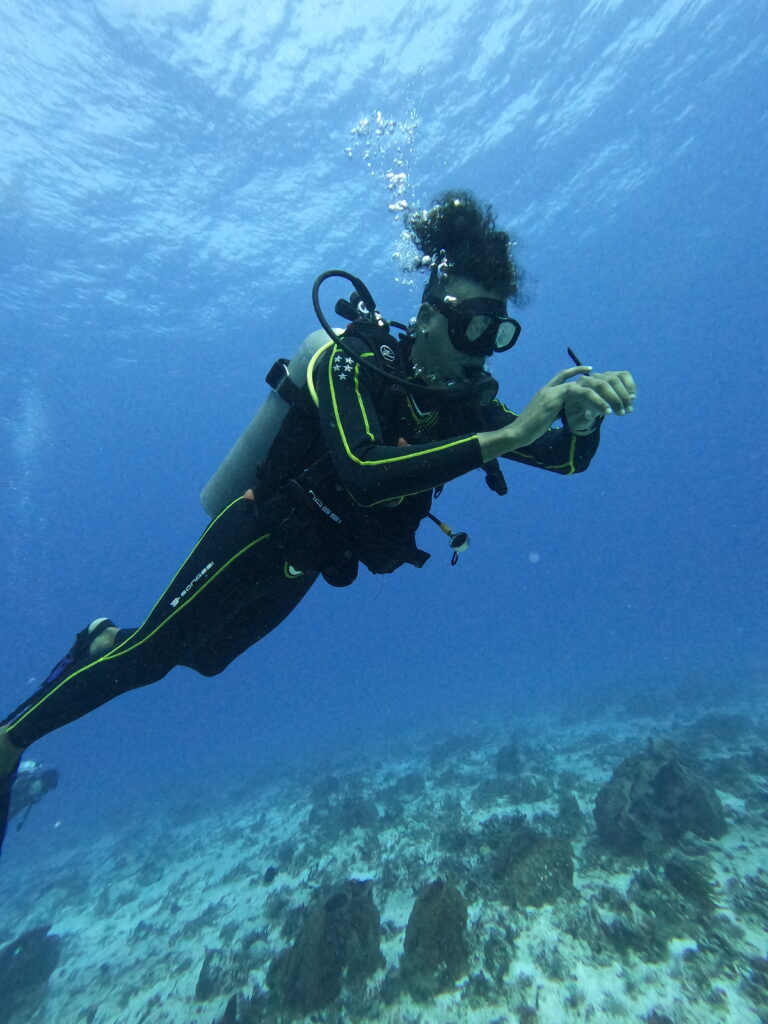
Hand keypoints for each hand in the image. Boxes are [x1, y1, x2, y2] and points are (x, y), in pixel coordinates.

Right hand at [478, 366, 635, 461]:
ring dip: (599, 394)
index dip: (575, 371)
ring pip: (582, 386)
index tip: (590, 370)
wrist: (516, 433)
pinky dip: (594, 400)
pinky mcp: (554, 401)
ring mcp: (551, 393)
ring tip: (612, 406)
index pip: (562, 376)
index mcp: (545, 392)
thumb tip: (560, 416)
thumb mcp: (543, 419)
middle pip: (576, 379)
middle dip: (594, 381)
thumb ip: (553, 413)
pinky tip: (604, 408)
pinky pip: (579, 395)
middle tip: (610, 385)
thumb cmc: (527, 430)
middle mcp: (548, 389)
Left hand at [562, 369, 635, 433]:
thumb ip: (582, 418)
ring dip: (623, 395)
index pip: (587, 393)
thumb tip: (589, 414)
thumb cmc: (580, 415)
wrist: (585, 405)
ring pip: (614, 380)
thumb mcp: (577, 420)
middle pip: (602, 385)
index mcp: (574, 389)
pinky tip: (632, 398)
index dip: (598, 403)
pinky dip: (630, 386)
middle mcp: (587, 379)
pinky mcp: (612, 374)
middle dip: (614, 399)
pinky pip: (623, 375)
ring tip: (628, 409)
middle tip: (622, 413)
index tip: (609, 413)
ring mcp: (600, 375)